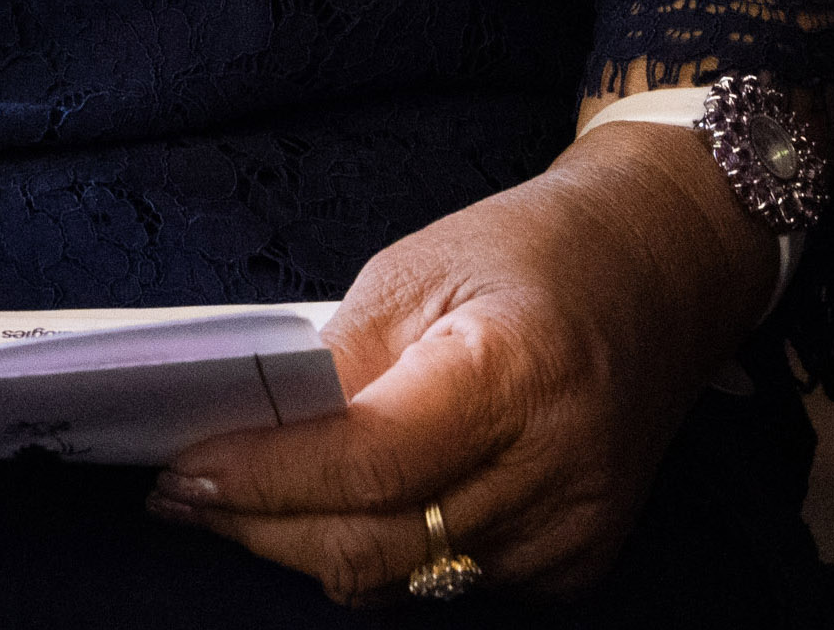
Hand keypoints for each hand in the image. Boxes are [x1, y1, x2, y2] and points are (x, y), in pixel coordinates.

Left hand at [150, 122, 780, 602]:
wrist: (652, 278)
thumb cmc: (524, 253)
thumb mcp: (412, 269)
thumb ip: (339, 358)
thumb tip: (254, 425)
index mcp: (509, 375)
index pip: (366, 461)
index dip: (264, 477)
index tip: (182, 471)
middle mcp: (553, 473)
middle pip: (379, 544)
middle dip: (262, 530)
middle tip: (180, 498)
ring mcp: (572, 533)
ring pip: (406, 577)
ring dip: (308, 547)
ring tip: (231, 504)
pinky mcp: (575, 564)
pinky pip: (449, 579)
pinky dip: (380, 551)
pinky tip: (329, 509)